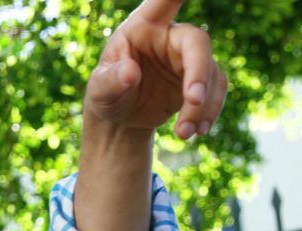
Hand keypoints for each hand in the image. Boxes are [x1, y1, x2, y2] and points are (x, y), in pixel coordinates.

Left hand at [84, 0, 226, 140]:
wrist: (119, 118)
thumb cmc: (105, 94)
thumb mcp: (99, 91)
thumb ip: (110, 81)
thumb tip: (129, 73)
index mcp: (142, 27)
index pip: (163, 1)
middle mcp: (170, 36)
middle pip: (197, 42)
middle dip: (198, 72)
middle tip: (192, 101)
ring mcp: (187, 57)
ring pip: (210, 71)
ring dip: (202, 104)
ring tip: (184, 133)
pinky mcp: (199, 78)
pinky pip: (216, 90)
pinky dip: (209, 111)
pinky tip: (197, 131)